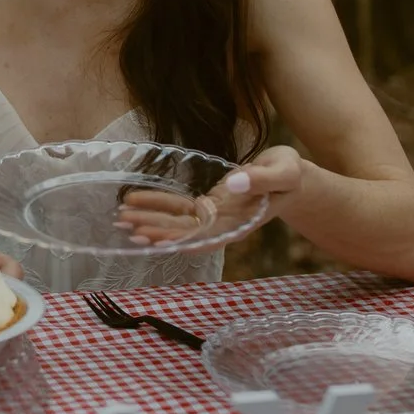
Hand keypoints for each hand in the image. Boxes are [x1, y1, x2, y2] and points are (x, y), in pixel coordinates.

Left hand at [117, 145, 305, 244]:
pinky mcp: (208, 204)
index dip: (181, 240)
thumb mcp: (284, 172)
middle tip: (127, 226)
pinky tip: (133, 202)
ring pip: (177, 222)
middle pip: (185, 233)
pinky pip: (178, 207)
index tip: (156, 241)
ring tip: (121, 219)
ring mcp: (214, 217)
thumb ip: (261, 179)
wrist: (291, 178)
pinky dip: (156, 204)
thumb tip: (233, 184)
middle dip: (156, 230)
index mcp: (241, 223)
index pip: (207, 237)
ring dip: (150, 220)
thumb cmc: (290, 176)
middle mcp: (223, 225)